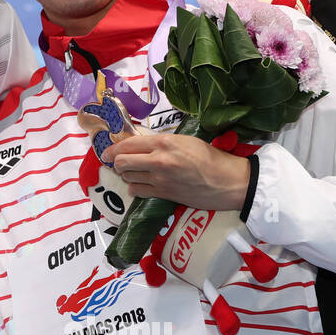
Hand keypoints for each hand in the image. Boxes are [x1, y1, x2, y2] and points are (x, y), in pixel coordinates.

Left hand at [104, 133, 249, 210]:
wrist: (228, 181)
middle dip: (116, 162)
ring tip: (134, 172)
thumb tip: (139, 144)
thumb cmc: (211, 157)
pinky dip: (135, 187)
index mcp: (164, 142)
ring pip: (127, 176)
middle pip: (121, 161)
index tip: (107, 151)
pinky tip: (142, 184)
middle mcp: (158, 160)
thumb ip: (161, 142)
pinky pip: (136, 190)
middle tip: (120, 162)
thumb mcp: (185, 140)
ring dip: (126, 174)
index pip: (127, 144)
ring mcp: (159, 179)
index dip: (112, 148)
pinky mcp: (163, 194)